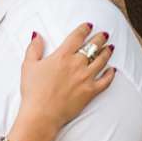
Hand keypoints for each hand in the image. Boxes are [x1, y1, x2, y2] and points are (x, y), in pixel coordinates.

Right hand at [19, 22, 113, 140]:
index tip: (89, 26)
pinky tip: (113, 70)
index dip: (85, 29)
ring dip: (107, 52)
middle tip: (104, 34)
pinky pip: (106, 81)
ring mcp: (86, 78)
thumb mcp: (28, 66)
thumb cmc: (33, 91)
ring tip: (110, 48)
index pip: (77, 36)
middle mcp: (77, 64)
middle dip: (100, 38)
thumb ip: (34, 48)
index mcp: (62, 56)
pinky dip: (110, 74)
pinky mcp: (90, 91)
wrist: (42, 114)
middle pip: (93, 46)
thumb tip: (37, 34)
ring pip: (102, 60)